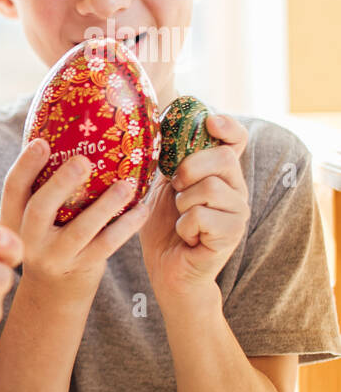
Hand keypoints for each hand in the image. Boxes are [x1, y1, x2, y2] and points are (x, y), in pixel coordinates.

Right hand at [0, 137, 149, 293]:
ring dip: (104, 206)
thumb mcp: (33, 217)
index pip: (13, 188)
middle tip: (83, 160)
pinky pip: (106, 246)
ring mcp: (54, 256)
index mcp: (13, 217)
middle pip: (40, 209)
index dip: (25, 165)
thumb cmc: (50, 236)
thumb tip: (63, 130)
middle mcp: (28, 238)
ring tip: (126, 185)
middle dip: (61, 184)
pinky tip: (141, 209)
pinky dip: (125, 227)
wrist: (53, 290)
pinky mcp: (81, 267)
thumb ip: (42, 186)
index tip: (42, 142)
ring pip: (79, 230)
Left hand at [139, 113, 249, 300]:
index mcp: (220, 174)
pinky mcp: (231, 234)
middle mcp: (236, 189)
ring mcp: (237, 212)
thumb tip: (154, 128)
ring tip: (180, 218)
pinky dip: (184, 226)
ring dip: (183, 202)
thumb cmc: (163, 228)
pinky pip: (202, 216)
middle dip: (189, 168)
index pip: (237, 139)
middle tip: (176, 187)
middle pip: (223, 158)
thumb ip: (167, 162)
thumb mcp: (160, 188)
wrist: (168, 270)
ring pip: (211, 188)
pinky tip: (185, 236)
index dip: (228, 126)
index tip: (210, 120)